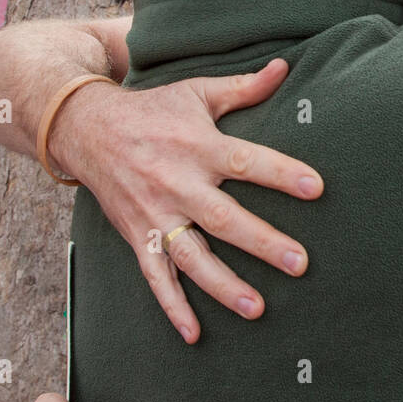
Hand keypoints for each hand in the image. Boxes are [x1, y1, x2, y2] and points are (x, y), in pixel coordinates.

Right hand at [48, 59, 322, 341]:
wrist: (86, 129)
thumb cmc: (154, 110)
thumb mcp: (196, 93)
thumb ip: (243, 88)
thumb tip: (284, 67)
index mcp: (198, 145)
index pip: (247, 161)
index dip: (282, 173)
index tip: (316, 188)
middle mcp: (177, 183)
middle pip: (224, 218)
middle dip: (262, 242)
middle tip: (300, 263)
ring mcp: (154, 214)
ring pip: (191, 256)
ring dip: (223, 285)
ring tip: (257, 308)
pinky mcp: (136, 236)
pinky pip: (154, 277)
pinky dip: (172, 307)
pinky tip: (194, 334)